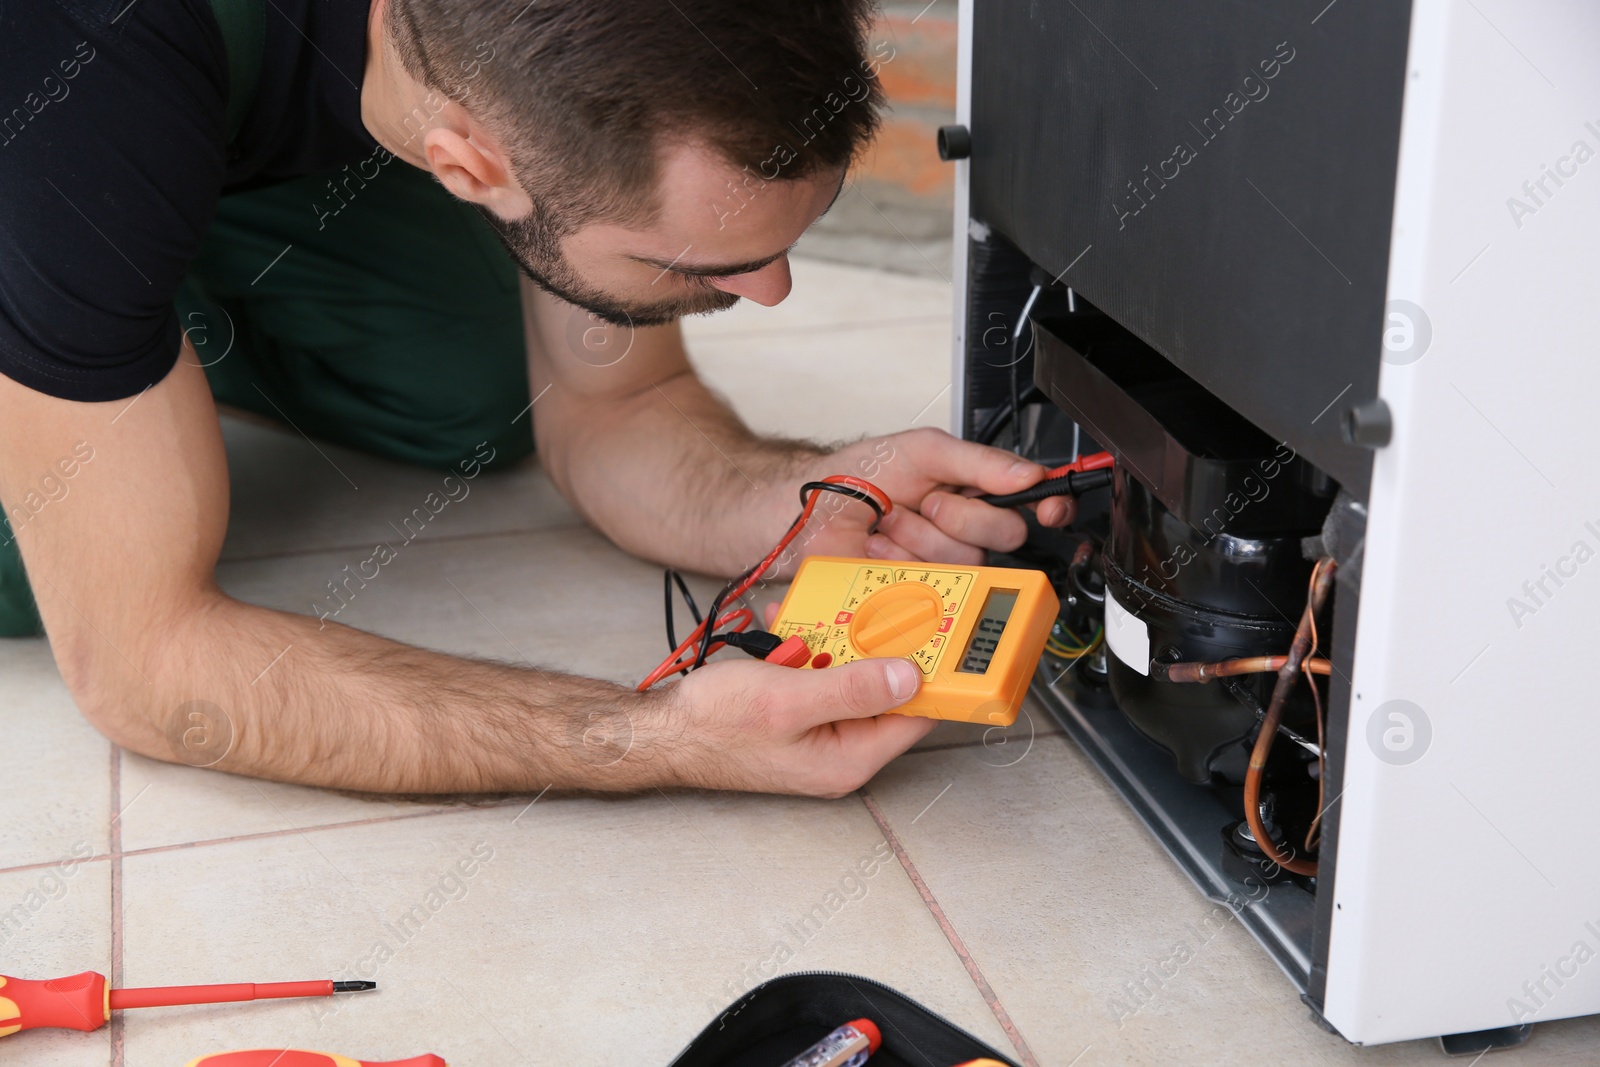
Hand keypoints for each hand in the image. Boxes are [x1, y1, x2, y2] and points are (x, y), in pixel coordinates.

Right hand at [651, 655, 934, 796]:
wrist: (661, 730)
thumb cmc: (713, 725)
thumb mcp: (789, 699)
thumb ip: (852, 690)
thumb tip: (909, 678)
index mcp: (848, 758)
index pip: (916, 716)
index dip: (928, 675)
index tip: (934, 633)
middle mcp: (840, 749)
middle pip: (884, 691)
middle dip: (871, 647)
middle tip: (863, 611)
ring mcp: (818, 731)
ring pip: (848, 676)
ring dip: (830, 643)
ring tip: (804, 627)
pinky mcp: (797, 714)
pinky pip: (817, 675)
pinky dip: (803, 649)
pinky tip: (783, 631)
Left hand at [802, 428, 1074, 564]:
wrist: (808, 515)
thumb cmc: (857, 478)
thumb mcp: (921, 451)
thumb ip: (977, 460)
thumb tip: (1027, 474)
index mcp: (975, 489)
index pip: (1033, 500)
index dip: (1048, 505)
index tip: (1047, 507)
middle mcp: (965, 529)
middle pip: (1004, 534)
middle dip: (958, 515)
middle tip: (922, 501)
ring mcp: (944, 564)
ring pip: (968, 562)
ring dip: (920, 537)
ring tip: (890, 525)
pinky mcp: (920, 593)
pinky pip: (935, 586)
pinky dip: (900, 563)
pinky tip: (881, 552)